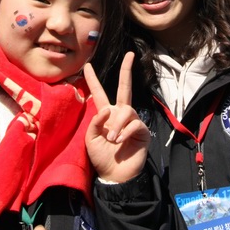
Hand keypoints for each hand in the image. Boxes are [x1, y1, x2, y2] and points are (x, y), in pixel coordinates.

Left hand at [84, 52, 150, 182]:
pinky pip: (134, 123)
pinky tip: (120, 142)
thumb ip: (95, 122)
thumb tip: (108, 109)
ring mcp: (132, 121)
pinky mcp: (142, 131)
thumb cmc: (101, 157)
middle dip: (127, 70)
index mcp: (106, 115)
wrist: (114, 175)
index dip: (93, 80)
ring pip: (127, 110)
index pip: (99, 93)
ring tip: (112, 139)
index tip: (87, 65)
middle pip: (125, 88)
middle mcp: (120, 114)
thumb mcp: (90, 138)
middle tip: (130, 54)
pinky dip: (125, 132)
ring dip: (117, 124)